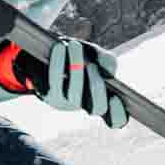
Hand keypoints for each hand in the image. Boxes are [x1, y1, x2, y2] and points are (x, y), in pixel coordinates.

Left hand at [10, 37, 127, 128]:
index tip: (116, 98)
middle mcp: (85, 106)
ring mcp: (66, 103)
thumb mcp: (96, 55)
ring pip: (75, 93)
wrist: (45, 56)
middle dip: (97, 87)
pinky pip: (54, 80)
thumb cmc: (77, 56)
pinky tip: (60, 46)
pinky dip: (58, 61)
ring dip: (76, 66)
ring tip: (75, 45)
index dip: (118, 113)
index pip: (115, 118)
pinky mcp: (48, 95)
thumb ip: (107, 60)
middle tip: (92, 65)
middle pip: (97, 108)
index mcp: (101, 100)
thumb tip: (106, 68)